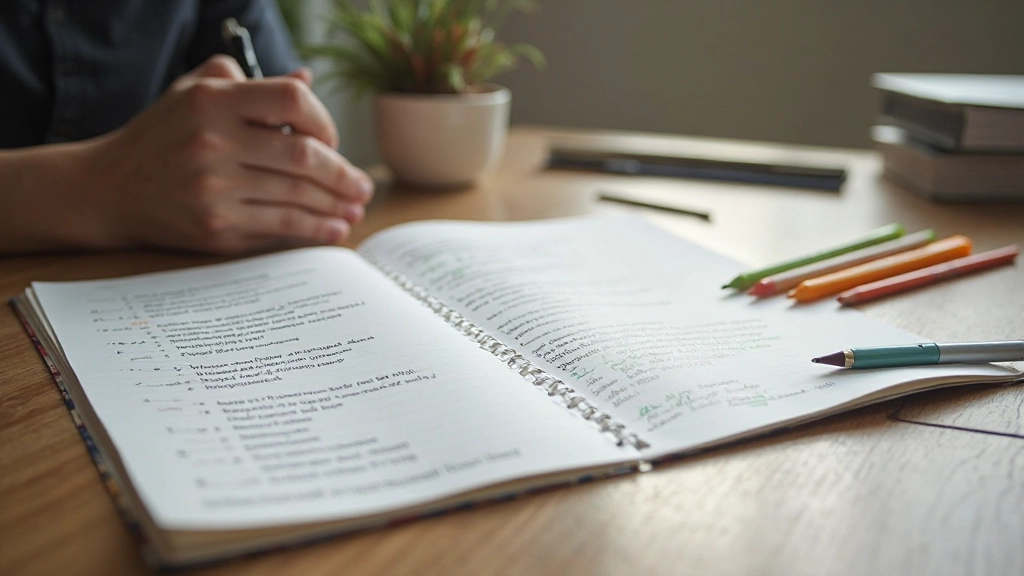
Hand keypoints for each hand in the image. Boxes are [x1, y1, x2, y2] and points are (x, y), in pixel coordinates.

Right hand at [78, 55, 372, 253]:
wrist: (109, 188)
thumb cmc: (162, 136)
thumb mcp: (194, 93)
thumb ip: (249, 82)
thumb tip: (308, 79)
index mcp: (213, 101)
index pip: (292, 101)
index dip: (324, 120)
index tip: (332, 140)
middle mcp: (213, 142)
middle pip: (304, 156)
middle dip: (343, 174)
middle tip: (363, 185)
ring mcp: (214, 188)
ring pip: (297, 196)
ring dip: (336, 205)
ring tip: (356, 207)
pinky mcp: (215, 227)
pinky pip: (279, 227)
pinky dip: (314, 230)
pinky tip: (334, 228)